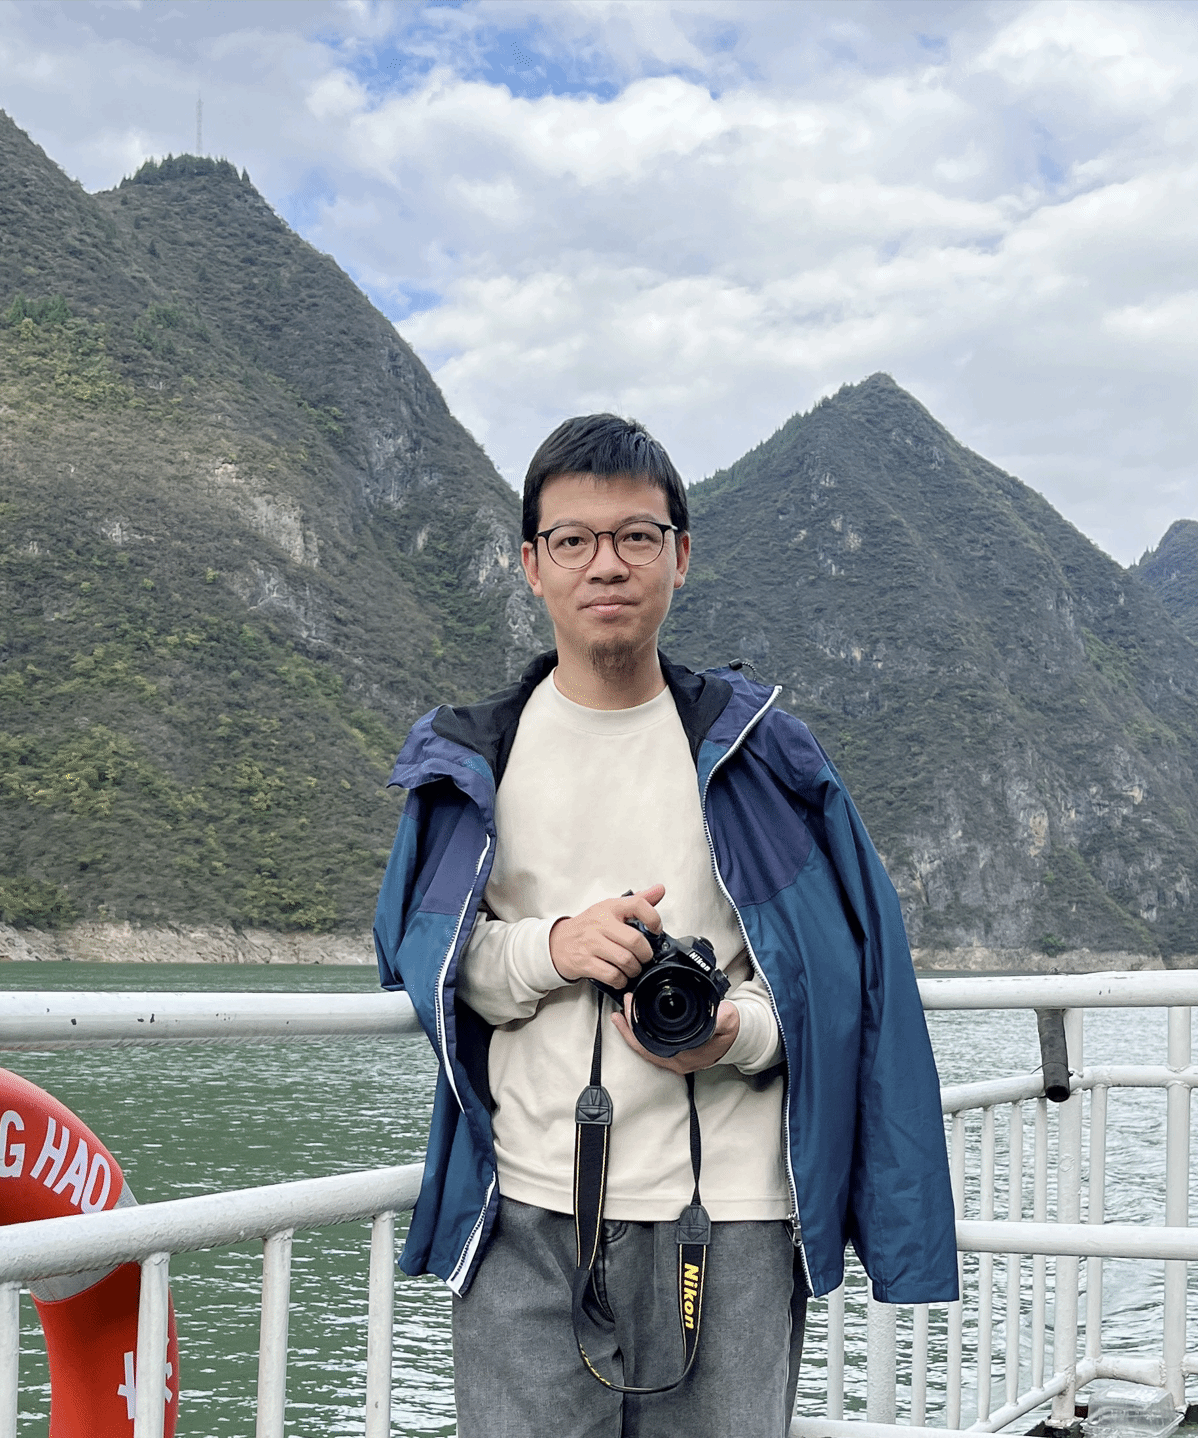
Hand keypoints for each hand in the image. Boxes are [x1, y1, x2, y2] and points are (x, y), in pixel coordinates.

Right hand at [548, 885, 664, 988]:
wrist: (557, 943)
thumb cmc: (587, 927)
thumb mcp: (610, 909)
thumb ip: (637, 901)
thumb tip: (659, 890)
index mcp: (609, 907)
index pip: (638, 904)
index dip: (653, 918)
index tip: (656, 929)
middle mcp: (600, 923)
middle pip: (635, 940)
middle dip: (645, 954)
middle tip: (644, 957)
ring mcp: (591, 943)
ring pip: (625, 960)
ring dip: (634, 969)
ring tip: (633, 968)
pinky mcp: (585, 962)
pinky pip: (612, 975)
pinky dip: (621, 980)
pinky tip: (620, 977)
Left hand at [612, 994, 740, 1074]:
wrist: (739, 1038)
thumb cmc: (732, 1030)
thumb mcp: (729, 1020)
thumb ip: (721, 1018)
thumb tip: (716, 1016)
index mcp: (687, 1054)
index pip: (653, 1045)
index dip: (637, 1028)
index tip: (630, 1007)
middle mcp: (678, 1061)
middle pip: (644, 1048)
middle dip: (629, 1028)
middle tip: (622, 1006)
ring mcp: (675, 1060)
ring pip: (645, 1049)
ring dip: (631, 1032)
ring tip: (620, 1015)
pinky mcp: (674, 1054)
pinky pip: (651, 1047)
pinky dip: (640, 1035)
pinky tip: (634, 1024)